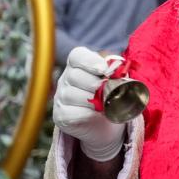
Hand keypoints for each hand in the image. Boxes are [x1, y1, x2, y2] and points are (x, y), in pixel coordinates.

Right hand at [53, 47, 126, 161]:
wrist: (104, 122)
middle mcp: (66, 78)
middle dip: (94, 84)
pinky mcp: (60, 114)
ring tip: (104, 104)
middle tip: (107, 91)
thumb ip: (116, 71)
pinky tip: (96, 114)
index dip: (90, 61)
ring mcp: (60, 97)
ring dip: (91, 100)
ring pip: (71, 94)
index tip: (104, 70)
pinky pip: (71, 112)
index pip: (77, 56)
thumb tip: (118, 69)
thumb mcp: (115, 79)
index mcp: (78, 64)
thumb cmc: (110, 94)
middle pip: (74, 75)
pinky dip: (87, 114)